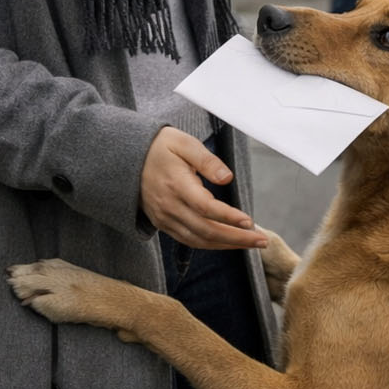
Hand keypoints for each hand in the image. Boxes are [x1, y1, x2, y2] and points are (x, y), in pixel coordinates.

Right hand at [141, 127, 268, 250]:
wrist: (126, 158)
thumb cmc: (160, 147)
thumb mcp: (183, 143)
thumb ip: (207, 160)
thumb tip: (227, 177)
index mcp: (175, 185)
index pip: (205, 208)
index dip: (228, 217)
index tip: (249, 221)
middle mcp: (169, 206)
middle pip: (206, 230)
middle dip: (236, 238)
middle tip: (262, 240)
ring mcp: (164, 218)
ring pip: (199, 240)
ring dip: (227, 245)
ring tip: (251, 243)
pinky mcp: (163, 223)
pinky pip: (189, 240)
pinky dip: (211, 244)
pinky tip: (229, 242)